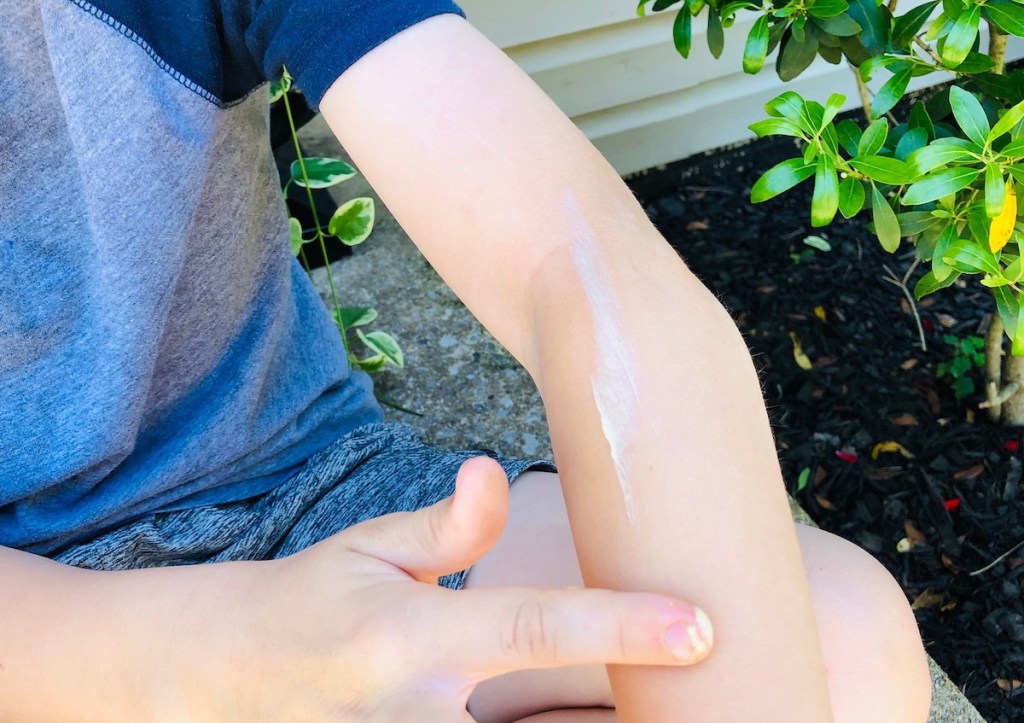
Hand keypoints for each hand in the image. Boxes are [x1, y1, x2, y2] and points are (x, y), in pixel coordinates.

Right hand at [189, 457, 712, 720]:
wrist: (230, 679)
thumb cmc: (314, 599)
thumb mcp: (370, 546)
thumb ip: (445, 524)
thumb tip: (491, 470)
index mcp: (416, 636)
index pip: (535, 626)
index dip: (621, 627)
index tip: (699, 627)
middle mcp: (419, 713)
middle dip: (630, 719)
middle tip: (726, 702)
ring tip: (683, 711)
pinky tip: (597, 718)